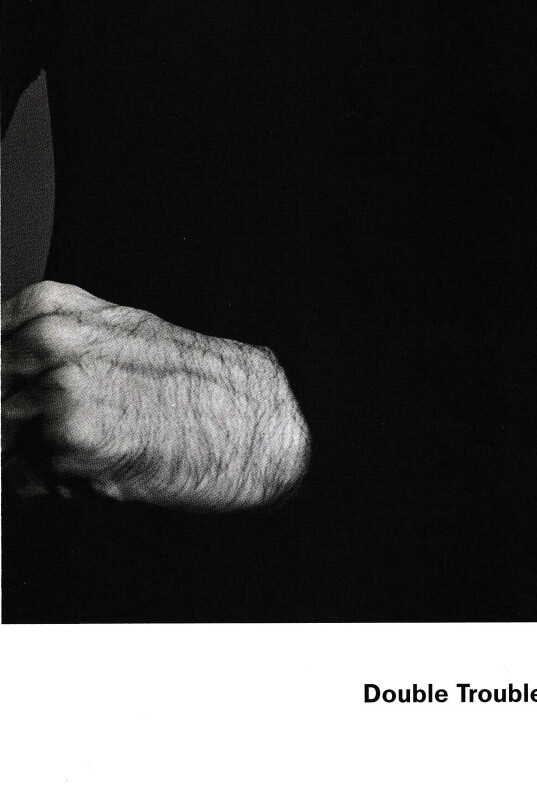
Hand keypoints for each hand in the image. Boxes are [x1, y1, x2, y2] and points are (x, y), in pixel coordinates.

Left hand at [2, 280, 309, 508]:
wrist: (249, 420)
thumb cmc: (189, 383)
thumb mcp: (112, 334)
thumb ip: (42, 344)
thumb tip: (1, 374)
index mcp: (53, 310)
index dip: (0, 383)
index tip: (14, 397)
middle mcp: (50, 344)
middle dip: (8, 424)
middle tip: (47, 435)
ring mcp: (58, 394)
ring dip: (25, 456)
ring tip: (77, 452)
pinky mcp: (71, 447)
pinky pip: (16, 480)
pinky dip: (43, 487)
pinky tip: (88, 471)